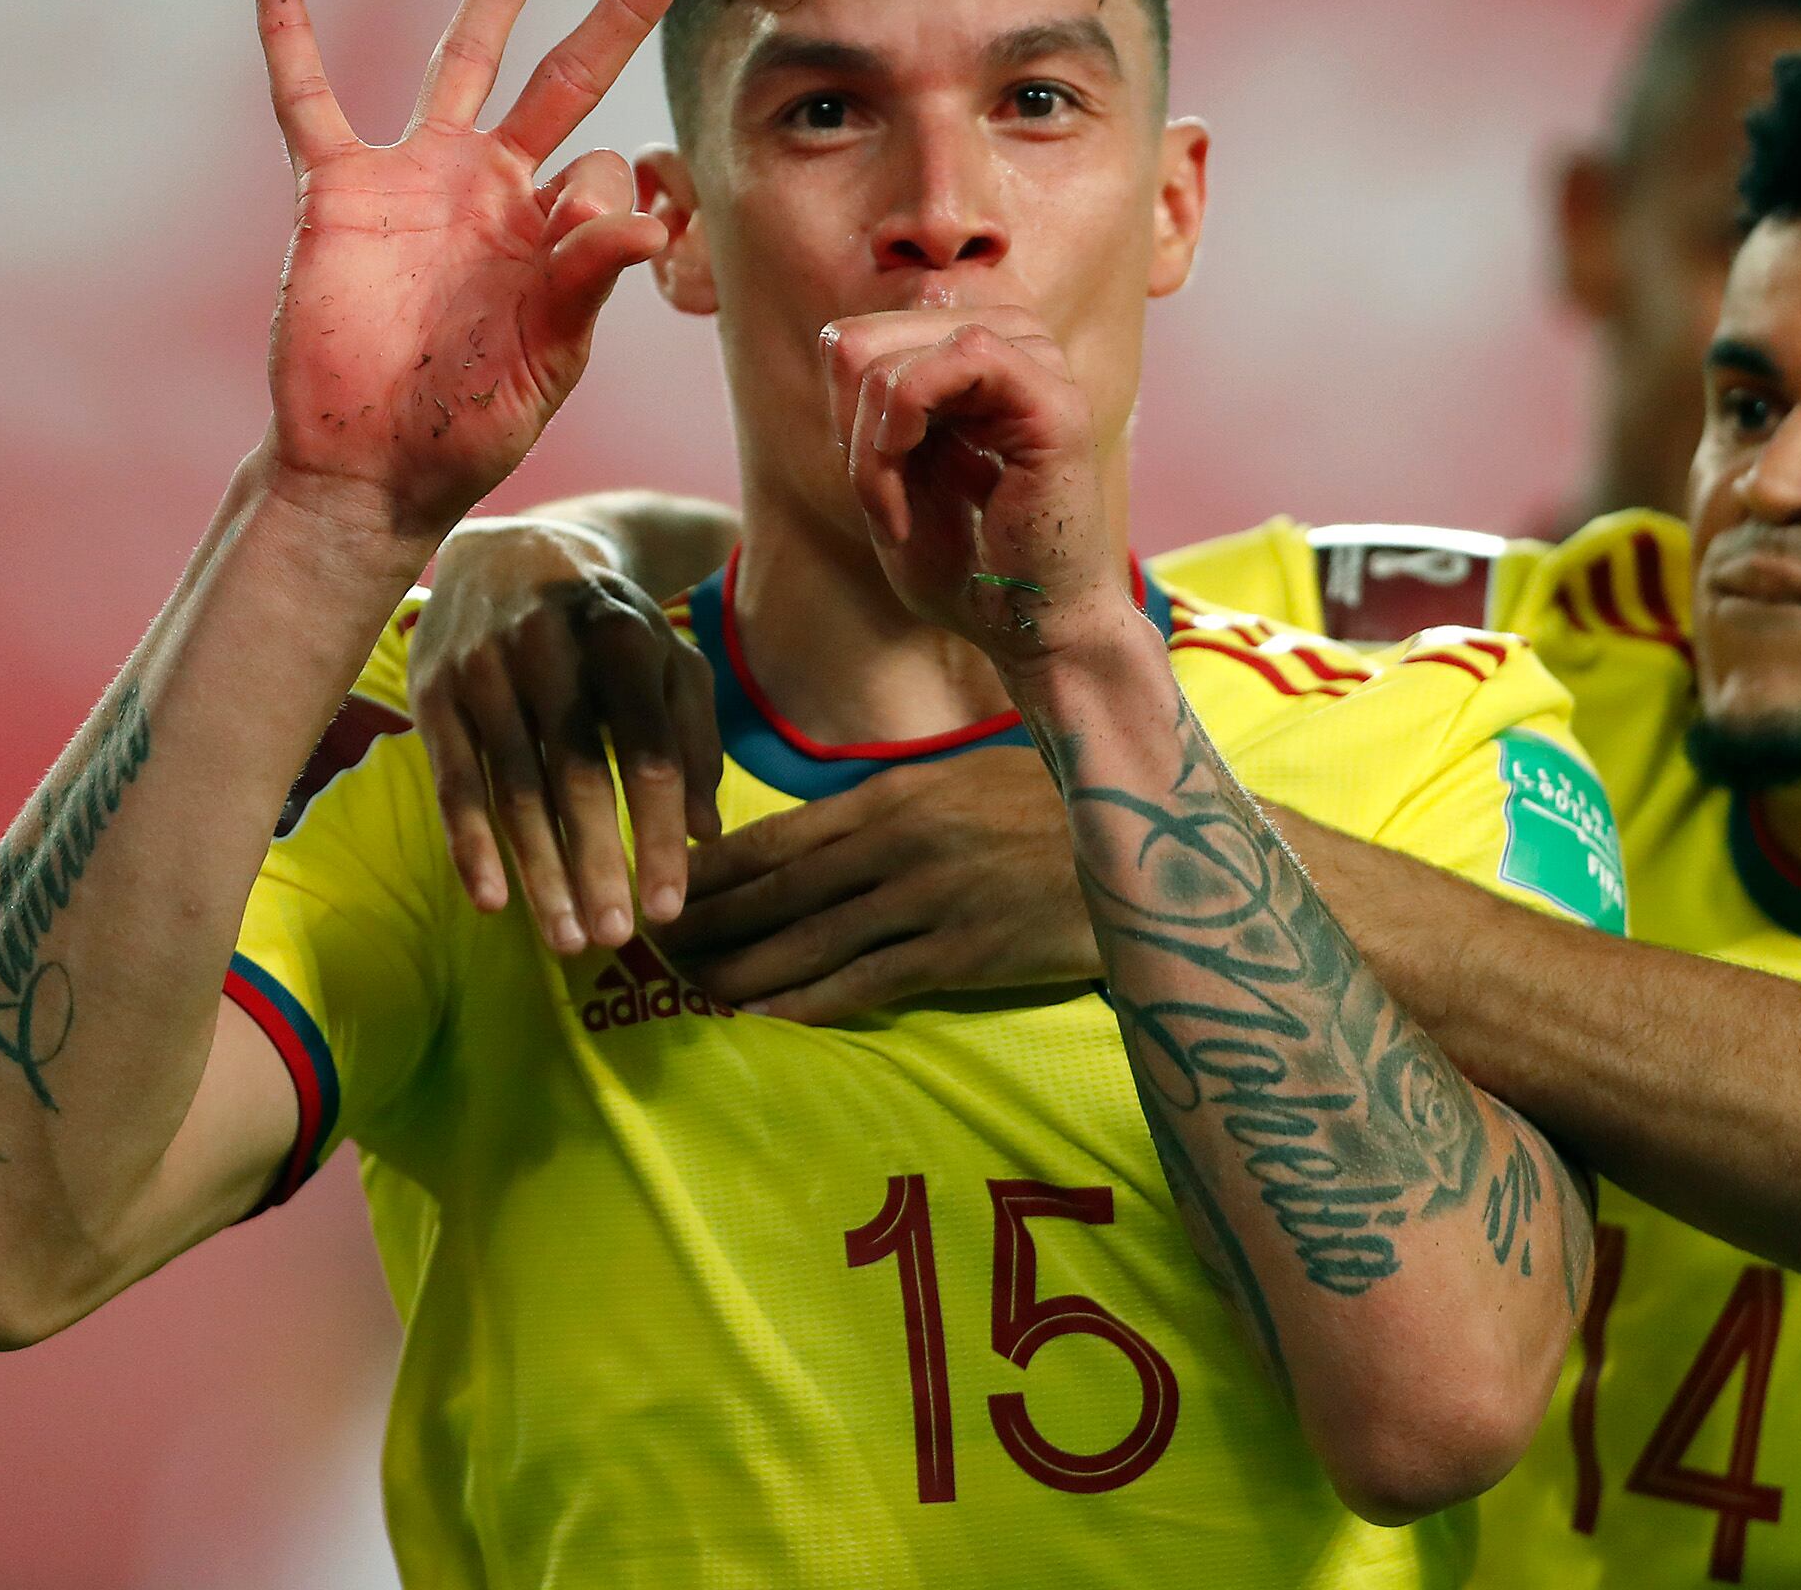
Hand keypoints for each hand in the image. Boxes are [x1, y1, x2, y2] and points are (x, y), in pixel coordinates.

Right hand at [255, 0, 694, 539]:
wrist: (368, 468)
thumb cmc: (464, 427)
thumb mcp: (544, 362)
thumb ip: (586, 284)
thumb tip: (647, 221)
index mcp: (552, 233)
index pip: (608, 168)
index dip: (616, 197)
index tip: (601, 247)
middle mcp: (493, 188)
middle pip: (565, 76)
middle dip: (618, 12)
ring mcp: (418, 179)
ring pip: (463, 59)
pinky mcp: (340, 192)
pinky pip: (309, 105)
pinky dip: (291, 45)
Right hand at [410, 519, 722, 953]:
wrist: (508, 552)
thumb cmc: (609, 625)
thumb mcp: (669, 662)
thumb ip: (694, 741)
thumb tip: (705, 834)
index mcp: (622, 635)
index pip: (649, 750)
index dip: (659, 833)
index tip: (671, 907)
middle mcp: (548, 646)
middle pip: (578, 775)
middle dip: (598, 864)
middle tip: (617, 938)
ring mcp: (482, 668)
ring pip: (515, 788)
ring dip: (541, 871)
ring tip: (567, 938)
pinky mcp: (432, 691)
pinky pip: (452, 781)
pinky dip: (471, 844)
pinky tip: (493, 901)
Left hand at [652, 747, 1098, 1019]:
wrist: (1150, 849)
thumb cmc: (1062, 806)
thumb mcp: (973, 777)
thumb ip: (902, 802)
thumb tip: (835, 825)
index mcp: (896, 794)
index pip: (779, 835)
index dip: (714, 868)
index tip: (663, 888)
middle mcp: (898, 843)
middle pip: (778, 891)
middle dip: (708, 924)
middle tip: (649, 951)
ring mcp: (927, 900)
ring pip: (809, 943)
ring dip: (742, 972)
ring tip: (688, 994)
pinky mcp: (961, 954)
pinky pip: (866, 984)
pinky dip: (808, 1005)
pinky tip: (763, 1022)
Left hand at [824, 307, 1134, 670]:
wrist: (1031, 628)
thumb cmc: (968, 564)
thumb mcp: (888, 472)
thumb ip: (867, 403)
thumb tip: (841, 339)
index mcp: (973, 350)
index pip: (858, 339)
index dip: (841, 418)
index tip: (874, 489)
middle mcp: (1010, 338)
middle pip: (864, 343)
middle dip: (852, 437)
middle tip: (883, 510)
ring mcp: (1037, 361)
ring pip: (894, 360)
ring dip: (872, 453)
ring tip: (896, 519)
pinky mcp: (1052, 397)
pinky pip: (952, 361)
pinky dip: (900, 437)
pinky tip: (904, 510)